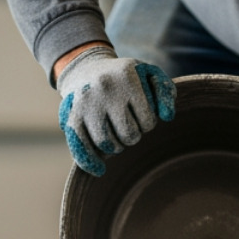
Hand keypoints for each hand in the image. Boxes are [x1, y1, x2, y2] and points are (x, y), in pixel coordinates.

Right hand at [56, 45, 175, 176]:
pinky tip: (100, 170)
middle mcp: (106, 89)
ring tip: (117, 137)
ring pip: (106, 144)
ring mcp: (86, 103)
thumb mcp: (148, 74)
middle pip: (128, 135)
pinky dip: (90, 162)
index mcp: (128, 78)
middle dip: (132, 137)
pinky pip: (80, 146)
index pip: (147, 121)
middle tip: (129, 127)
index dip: (148, 124)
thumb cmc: (124, 78)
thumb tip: (167, 116)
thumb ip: (165, 91)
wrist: (86, 68)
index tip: (142, 117)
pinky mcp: (71, 116)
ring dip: (115, 147)